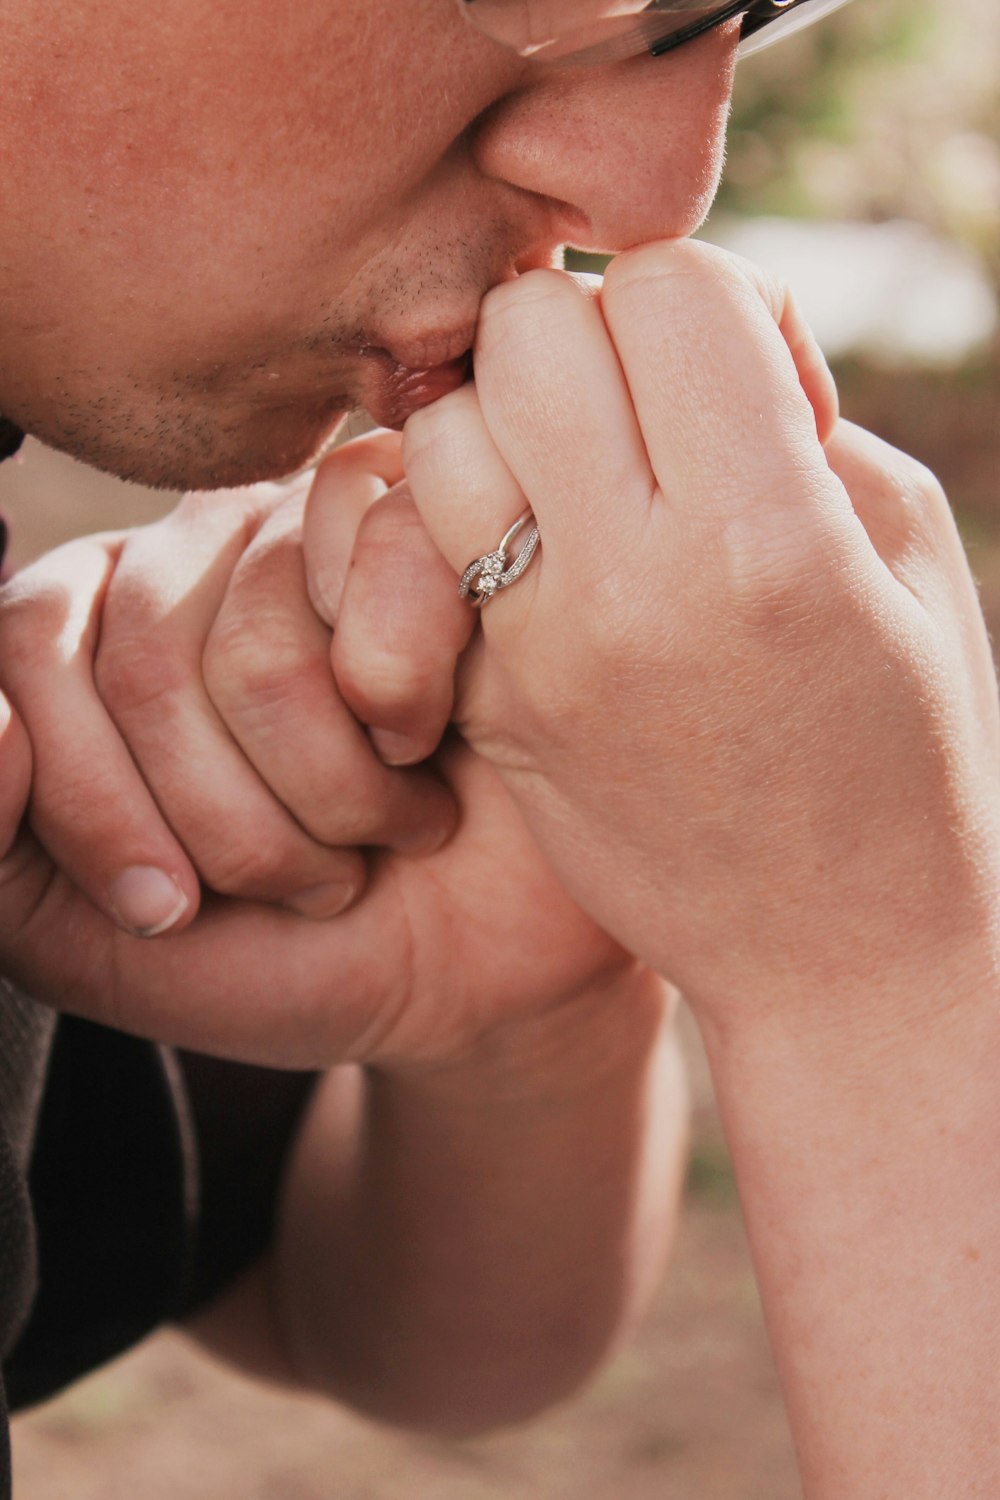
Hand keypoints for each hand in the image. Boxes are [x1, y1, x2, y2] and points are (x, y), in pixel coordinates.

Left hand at [0, 438, 628, 1066]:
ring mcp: (314, 528)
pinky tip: (438, 734)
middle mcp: (195, 557)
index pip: (27, 649)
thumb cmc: (285, 948)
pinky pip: (379, 570)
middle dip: (232, 829)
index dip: (92, 803)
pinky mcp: (431, 522)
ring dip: (339, 794)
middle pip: (148, 660)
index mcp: (95, 632)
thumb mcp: (91, 941)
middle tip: (310, 885)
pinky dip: (411, 697)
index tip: (169, 912)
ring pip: (264, 644)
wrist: (474, 967)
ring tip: (387, 826)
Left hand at [400, 241, 999, 1031]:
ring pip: (440, 431)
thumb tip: (697, 331)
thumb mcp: (902, 549)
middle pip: (527, 331)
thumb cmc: (905, 744)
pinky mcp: (488, 710)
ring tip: (578, 482)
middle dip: (589, 339)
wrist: (838, 951)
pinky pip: (419, 547)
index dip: (708, 302)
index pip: (666, 286)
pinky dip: (469, 520)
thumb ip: (795, 411)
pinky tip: (540, 556)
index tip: (740, 376)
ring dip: (504, 426)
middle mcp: (632, 588)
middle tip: (643, 414)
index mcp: (770, 538)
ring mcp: (538, 657)